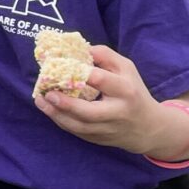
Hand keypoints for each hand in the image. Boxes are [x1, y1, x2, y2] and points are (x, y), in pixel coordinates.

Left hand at [33, 47, 188, 155]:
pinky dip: (61, 121)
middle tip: (48, 93)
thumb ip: (105, 56)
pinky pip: (76, 132)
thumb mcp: (127, 69)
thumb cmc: (133, 91)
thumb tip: (80, 48)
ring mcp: (107, 129)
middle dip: (65, 103)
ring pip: (78, 126)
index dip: (81, 73)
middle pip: (89, 112)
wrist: (149, 128)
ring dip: (56, 114)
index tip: (62, 66)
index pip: (101, 80)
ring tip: (40, 101)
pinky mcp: (98, 139)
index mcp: (125, 90)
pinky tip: (49, 109)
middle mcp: (117, 112)